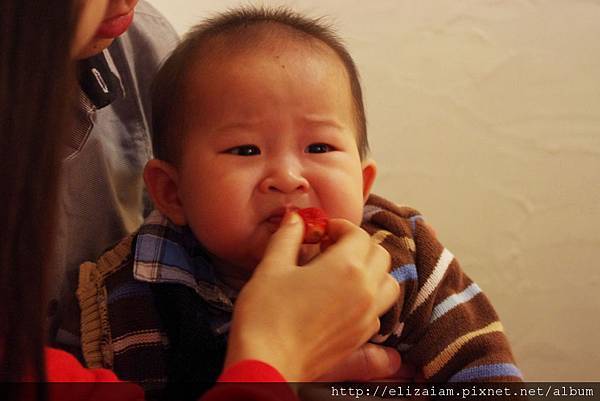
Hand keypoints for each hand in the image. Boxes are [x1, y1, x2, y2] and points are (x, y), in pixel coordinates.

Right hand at [224, 212, 398, 380]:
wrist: (266, 363)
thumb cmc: (266, 315)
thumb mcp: (272, 266)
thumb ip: (288, 237)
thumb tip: (295, 218)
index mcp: (345, 267)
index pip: (358, 234)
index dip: (340, 227)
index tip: (321, 232)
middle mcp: (364, 290)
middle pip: (379, 254)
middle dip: (358, 246)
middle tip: (330, 249)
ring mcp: (366, 316)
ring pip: (388, 282)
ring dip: (372, 271)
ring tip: (343, 273)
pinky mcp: (361, 337)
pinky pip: (379, 310)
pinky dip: (369, 299)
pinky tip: (342, 300)